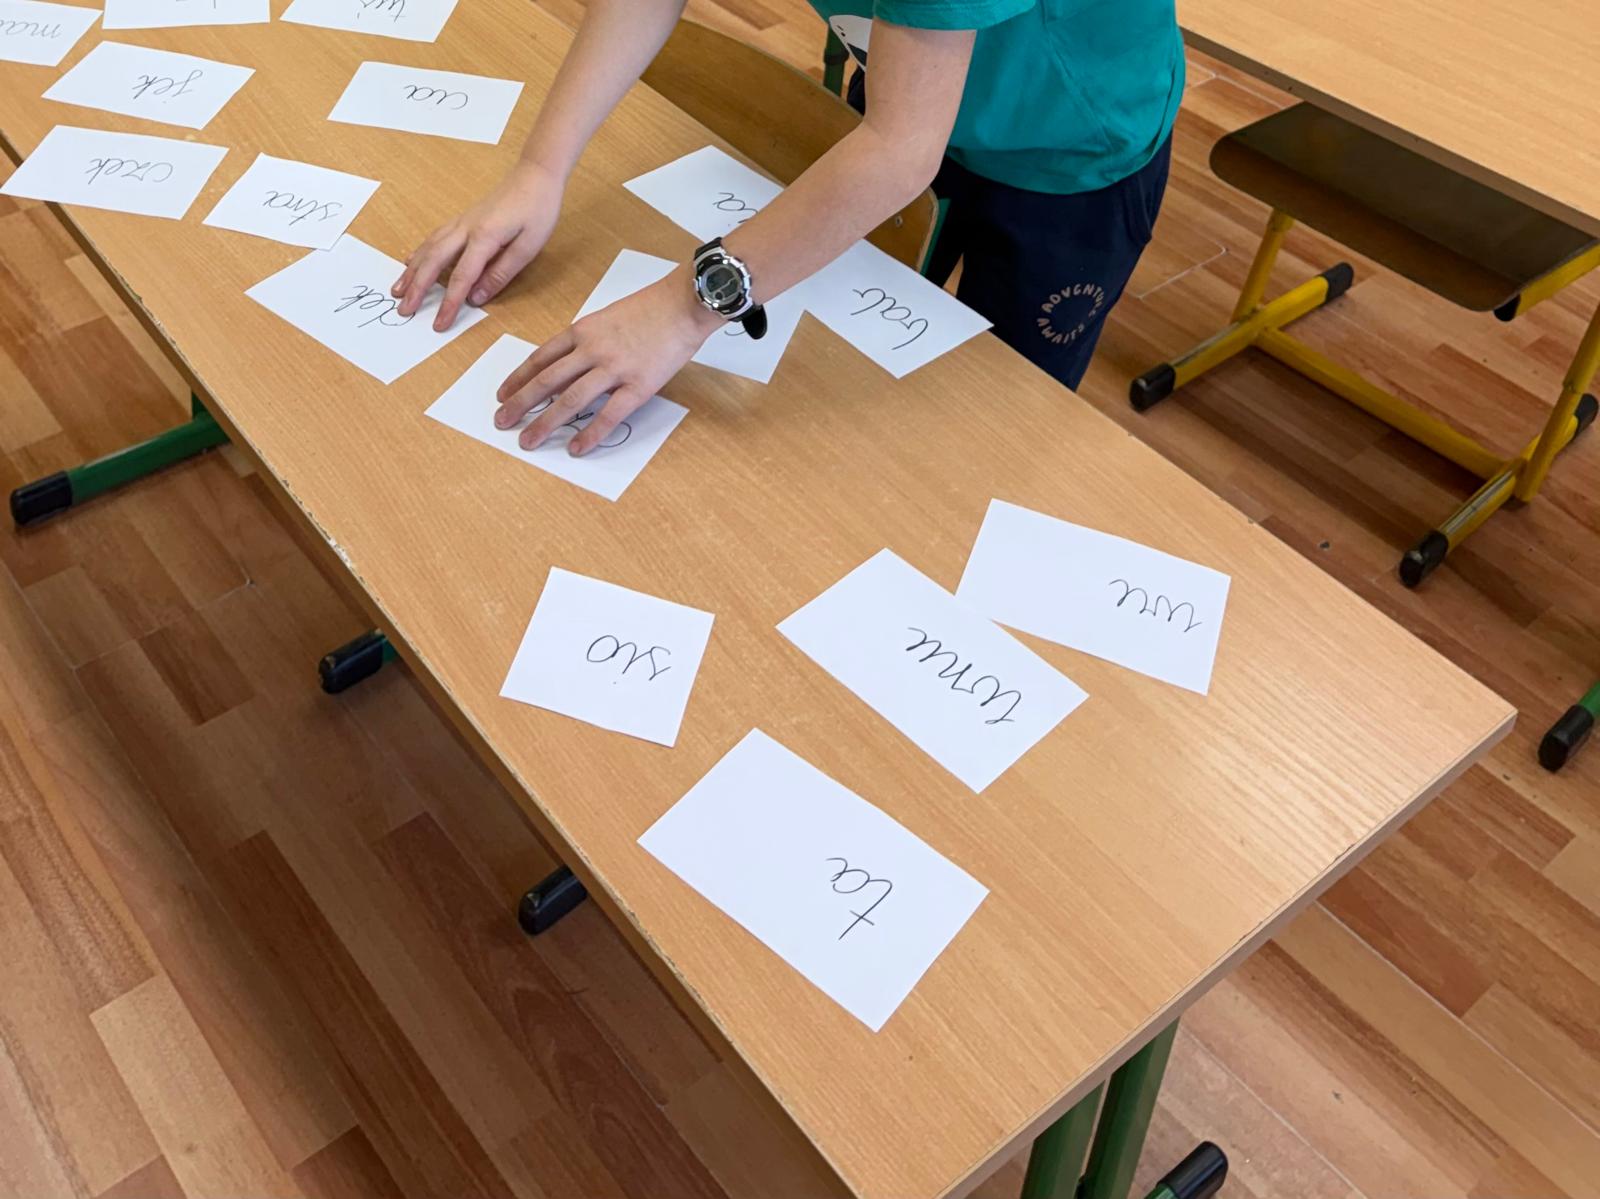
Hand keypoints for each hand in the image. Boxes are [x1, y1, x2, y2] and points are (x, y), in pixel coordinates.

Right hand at [392, 161, 563, 330]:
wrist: (535, 175)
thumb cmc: (537, 210)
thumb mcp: (528, 247)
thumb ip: (501, 273)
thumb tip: (477, 298)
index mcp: (484, 237)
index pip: (462, 278)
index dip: (449, 303)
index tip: (439, 324)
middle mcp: (465, 228)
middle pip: (434, 262)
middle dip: (417, 288)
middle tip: (404, 310)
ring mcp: (461, 222)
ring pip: (428, 248)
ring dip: (411, 271)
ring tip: (397, 290)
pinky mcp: (463, 220)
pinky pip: (434, 238)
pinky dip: (419, 252)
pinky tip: (410, 261)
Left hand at [493, 270, 722, 455]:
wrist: (685, 303)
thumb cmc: (652, 307)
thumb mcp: (609, 317)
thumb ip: (590, 340)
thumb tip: (573, 366)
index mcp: (582, 330)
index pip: (540, 358)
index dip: (518, 378)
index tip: (503, 394)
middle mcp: (591, 350)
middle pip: (547, 381)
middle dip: (520, 403)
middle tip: (501, 422)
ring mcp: (614, 368)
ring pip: (570, 400)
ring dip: (545, 423)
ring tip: (527, 441)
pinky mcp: (638, 386)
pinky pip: (609, 414)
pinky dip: (590, 434)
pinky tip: (575, 448)